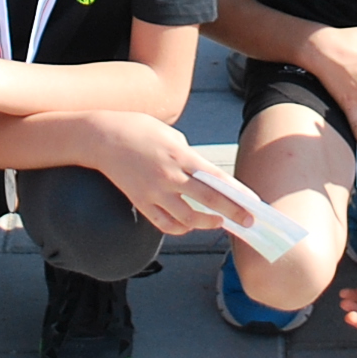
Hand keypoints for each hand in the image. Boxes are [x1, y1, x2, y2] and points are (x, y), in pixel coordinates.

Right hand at [95, 114, 256, 234]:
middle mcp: (169, 176)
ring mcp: (154, 192)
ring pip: (187, 219)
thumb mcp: (170, 134)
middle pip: (207, 201)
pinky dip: (180, 227)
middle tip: (248, 222)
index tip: (253, 203)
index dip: (237, 194)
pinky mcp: (140, 202)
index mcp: (180, 155)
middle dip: (232, 214)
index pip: (216, 179)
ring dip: (206, 223)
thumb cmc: (139, 130)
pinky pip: (164, 224)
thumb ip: (188, 155)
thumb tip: (202, 175)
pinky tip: (189, 224)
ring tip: (218, 222)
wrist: (103, 137)